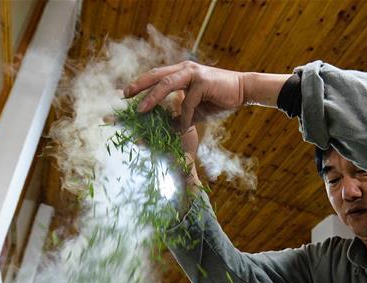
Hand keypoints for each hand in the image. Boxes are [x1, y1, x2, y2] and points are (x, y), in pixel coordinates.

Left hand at [124, 61, 244, 132]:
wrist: (243, 91)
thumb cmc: (219, 99)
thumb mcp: (195, 109)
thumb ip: (180, 114)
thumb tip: (167, 127)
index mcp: (181, 72)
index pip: (156, 76)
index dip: (140, 84)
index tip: (126, 94)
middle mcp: (184, 69)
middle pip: (155, 75)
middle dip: (138, 85)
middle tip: (124, 96)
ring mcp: (193, 73)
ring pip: (166, 84)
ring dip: (152, 98)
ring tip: (140, 110)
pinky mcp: (203, 82)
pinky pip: (188, 102)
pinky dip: (184, 117)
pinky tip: (182, 128)